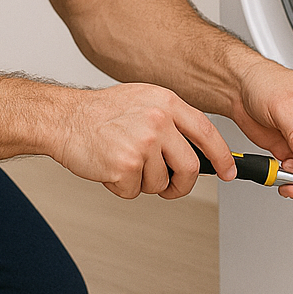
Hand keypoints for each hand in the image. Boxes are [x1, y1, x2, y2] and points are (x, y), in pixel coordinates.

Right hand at [52, 84, 235, 200]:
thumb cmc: (100, 113)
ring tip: (123, 162)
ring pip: (160, 184)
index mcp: (165, 102)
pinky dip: (122, 188)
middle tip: (169, 186)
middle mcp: (158, 120)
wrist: (63, 118)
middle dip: (180, 184)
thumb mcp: (143, 101)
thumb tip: (197, 147)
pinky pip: (135, 192)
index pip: (206, 132)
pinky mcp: (125, 164)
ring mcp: (142, 142)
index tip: (229, 171)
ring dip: (142, 183)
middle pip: (189, 167)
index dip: (222, 156)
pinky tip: (110, 167)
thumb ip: (171, 120)